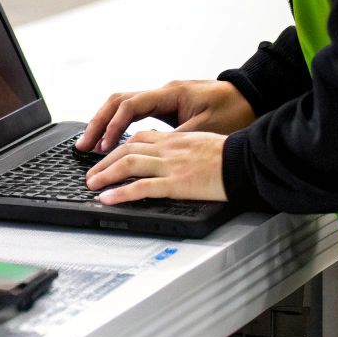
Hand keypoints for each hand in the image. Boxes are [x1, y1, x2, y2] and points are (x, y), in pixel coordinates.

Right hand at [75, 80, 254, 153]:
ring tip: (92, 146)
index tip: (104, 147)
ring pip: (123, 106)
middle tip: (83, 146)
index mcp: (171, 94)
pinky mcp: (167, 107)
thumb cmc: (234, 110)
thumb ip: (178, 140)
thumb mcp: (207, 129)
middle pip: (118, 102)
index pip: (130, 105)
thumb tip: (152, 154)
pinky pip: (135, 113)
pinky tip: (113, 143)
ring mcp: (164, 98)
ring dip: (106, 124)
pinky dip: (120, 126)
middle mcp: (163, 92)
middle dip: (98, 123)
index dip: (113, 126)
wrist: (251, 96)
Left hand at [85, 130, 226, 203]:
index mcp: (175, 138)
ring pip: (128, 164)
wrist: (245, 160)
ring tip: (92, 185)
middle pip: (127, 149)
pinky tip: (108, 199)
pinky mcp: (176, 183)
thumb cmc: (231, 154)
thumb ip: (184, 148)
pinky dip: (121, 193)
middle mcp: (168, 148)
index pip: (139, 138)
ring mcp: (171, 165)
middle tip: (92, 173)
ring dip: (105, 175)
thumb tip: (176, 156)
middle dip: (105, 161)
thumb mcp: (203, 142)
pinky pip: (141, 187)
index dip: (120, 146)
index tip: (109, 154)